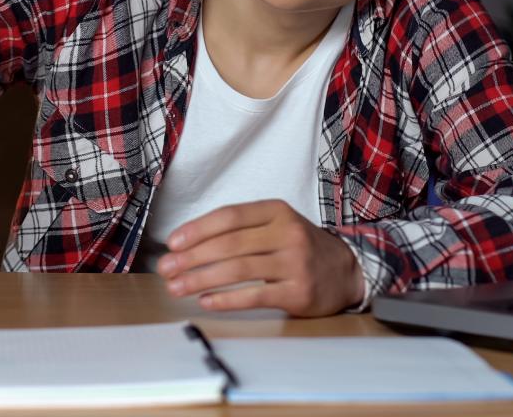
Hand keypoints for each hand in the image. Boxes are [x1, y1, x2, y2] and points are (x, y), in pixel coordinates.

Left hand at [156, 199, 364, 315]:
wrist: (347, 271)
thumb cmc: (300, 247)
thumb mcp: (276, 225)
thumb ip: (241, 229)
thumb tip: (188, 244)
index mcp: (277, 211)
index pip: (229, 216)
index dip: (197, 229)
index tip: (172, 243)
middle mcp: (288, 234)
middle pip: (230, 244)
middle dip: (192, 258)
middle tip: (166, 268)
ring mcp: (295, 263)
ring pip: (238, 270)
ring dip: (201, 280)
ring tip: (177, 287)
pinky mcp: (299, 292)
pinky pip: (255, 296)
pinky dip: (226, 300)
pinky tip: (206, 302)